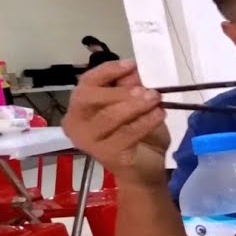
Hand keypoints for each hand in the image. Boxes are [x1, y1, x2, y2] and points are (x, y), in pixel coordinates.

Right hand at [61, 60, 169, 187]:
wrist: (143, 170)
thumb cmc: (137, 134)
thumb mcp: (136, 105)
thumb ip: (131, 87)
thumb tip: (133, 69)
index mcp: (79, 107)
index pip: (87, 82)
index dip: (108, 71)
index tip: (132, 64)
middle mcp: (75, 123)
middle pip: (88, 97)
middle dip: (120, 91)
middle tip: (146, 90)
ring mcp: (88, 141)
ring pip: (109, 116)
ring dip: (136, 105)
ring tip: (156, 99)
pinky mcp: (107, 155)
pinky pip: (126, 134)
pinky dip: (145, 122)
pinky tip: (159, 115)